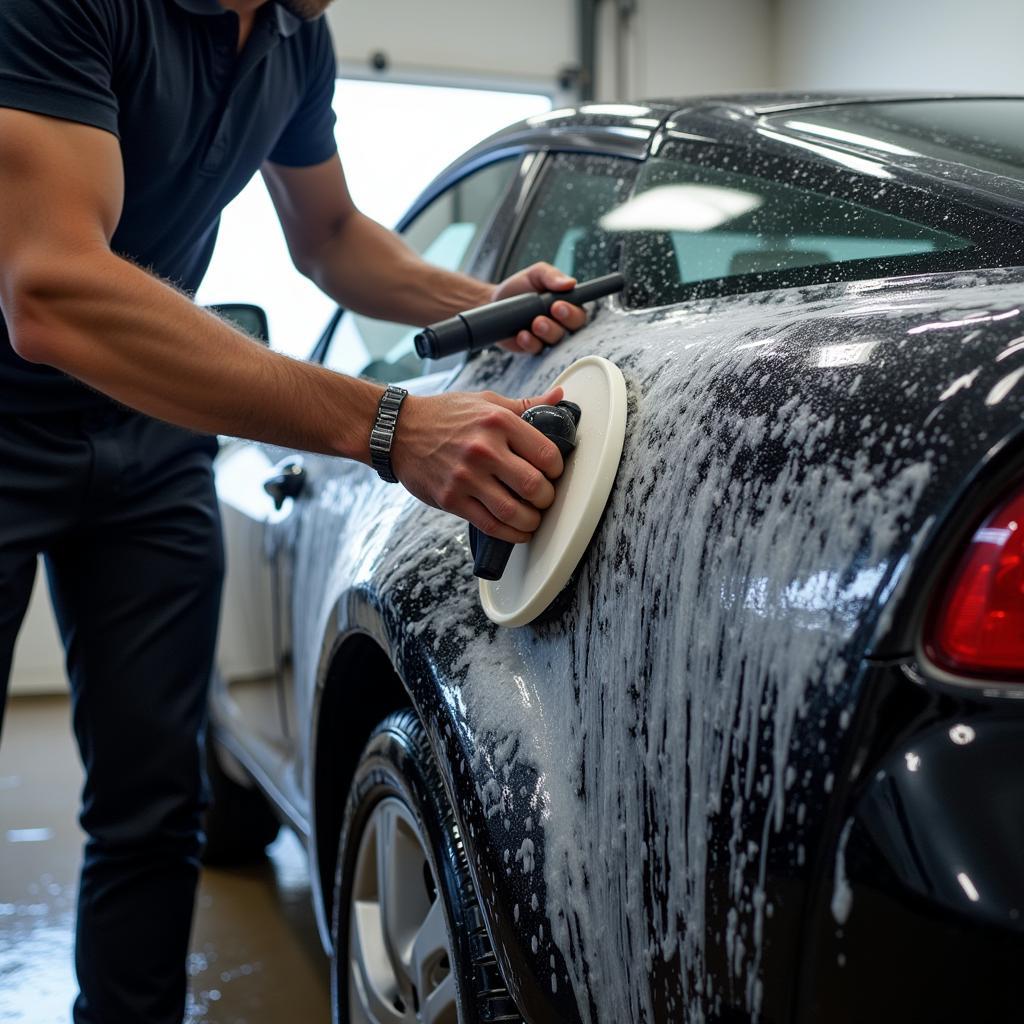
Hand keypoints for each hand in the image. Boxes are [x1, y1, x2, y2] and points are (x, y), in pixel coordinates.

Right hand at [392, 387, 566, 542]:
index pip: (546, 453)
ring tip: (534, 518)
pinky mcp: (450, 499)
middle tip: (546, 498)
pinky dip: (510, 534)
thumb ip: (525, 405)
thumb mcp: (486, 401)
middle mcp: (483, 449)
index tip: (554, 474)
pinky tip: (517, 531)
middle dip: (547, 499)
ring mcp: (465, 477)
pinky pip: (489, 525)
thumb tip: (559, 398)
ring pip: (513, 511)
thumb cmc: (444, 415)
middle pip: (533, 486)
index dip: (558, 469)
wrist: (398, 430)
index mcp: (498, 422)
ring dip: (531, 521)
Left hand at [491, 262, 587, 354]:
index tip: (560, 304)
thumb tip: (570, 282)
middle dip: (565, 320)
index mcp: (567, 304)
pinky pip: (537, 349)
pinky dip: (530, 342)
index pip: (580, 311)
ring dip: (548, 332)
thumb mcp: (536, 274)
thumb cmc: (520, 286)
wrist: (495, 301)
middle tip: (552, 310)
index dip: (574, 311)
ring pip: (556, 340)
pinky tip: (522, 335)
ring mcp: (547, 337)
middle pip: (574, 328)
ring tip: (535, 323)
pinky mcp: (533, 347)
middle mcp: (561, 323)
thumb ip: (552, 275)